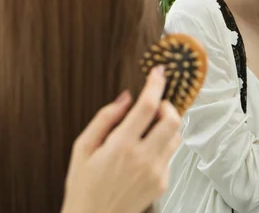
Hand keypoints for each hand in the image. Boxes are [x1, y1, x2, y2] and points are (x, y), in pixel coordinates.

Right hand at [61, 66, 180, 212]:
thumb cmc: (83, 185)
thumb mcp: (82, 148)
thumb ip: (105, 118)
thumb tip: (125, 98)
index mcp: (121, 146)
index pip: (148, 106)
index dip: (156, 84)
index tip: (158, 72)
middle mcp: (143, 158)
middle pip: (173, 119)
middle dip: (167, 105)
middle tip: (154, 105)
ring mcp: (156, 172)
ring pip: (176, 136)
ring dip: (166, 126)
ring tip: (148, 129)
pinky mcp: (162, 183)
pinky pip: (170, 155)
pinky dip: (161, 146)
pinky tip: (143, 153)